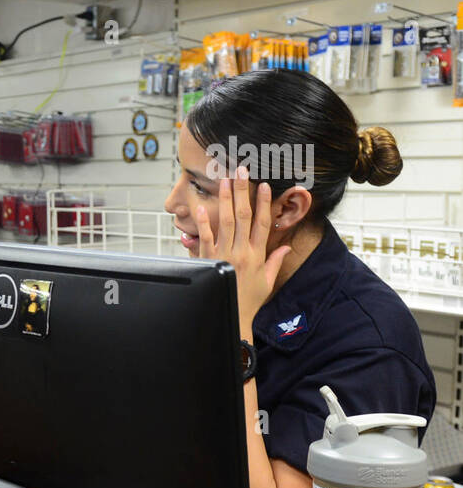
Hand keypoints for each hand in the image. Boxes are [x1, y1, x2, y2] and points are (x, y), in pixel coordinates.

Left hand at [195, 166, 290, 328]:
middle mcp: (241, 251)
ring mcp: (224, 254)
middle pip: (243, 215)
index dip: (264, 203)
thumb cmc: (249, 300)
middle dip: (242, 191)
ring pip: (225, 222)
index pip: (263, 222)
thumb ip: (275, 261)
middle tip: (242, 172)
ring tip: (224, 180)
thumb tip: (286, 247)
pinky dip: (202, 223)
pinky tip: (200, 208)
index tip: (263, 185)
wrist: (231, 315)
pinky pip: (205, 238)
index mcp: (257, 254)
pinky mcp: (209, 259)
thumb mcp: (267, 281)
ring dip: (224, 199)